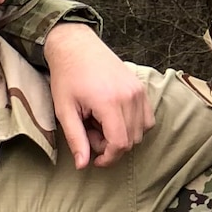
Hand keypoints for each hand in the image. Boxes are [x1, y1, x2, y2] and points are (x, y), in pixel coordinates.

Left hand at [43, 24, 152, 167]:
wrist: (76, 46)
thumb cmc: (66, 77)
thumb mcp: (64, 110)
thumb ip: (76, 139)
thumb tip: (82, 165)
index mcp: (109, 102)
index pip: (120, 144)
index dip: (108, 158)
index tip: (94, 160)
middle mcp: (130, 96)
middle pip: (131, 140)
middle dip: (111, 146)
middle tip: (90, 132)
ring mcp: (138, 91)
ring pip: (141, 131)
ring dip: (122, 136)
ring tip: (100, 123)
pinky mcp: (141, 87)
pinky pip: (147, 118)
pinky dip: (133, 125)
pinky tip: (113, 118)